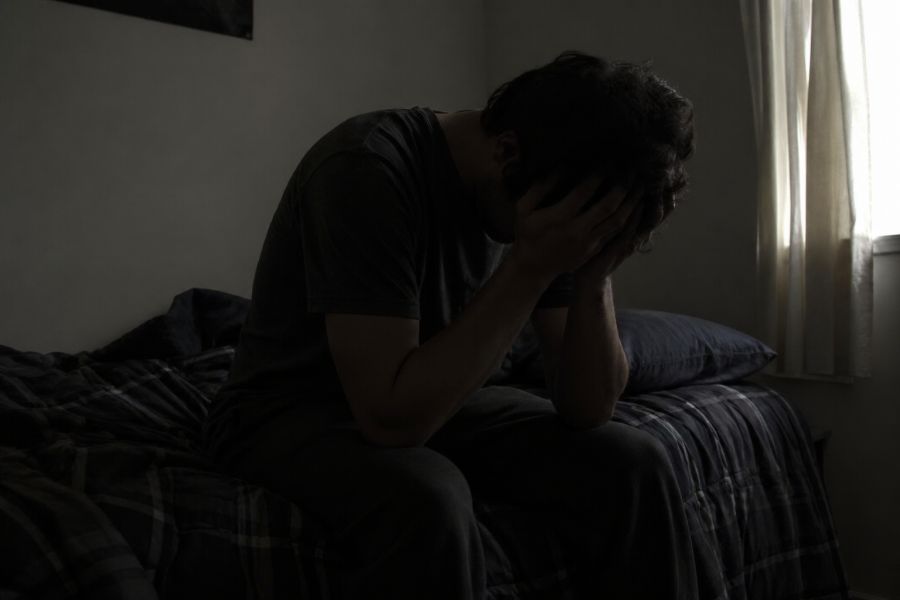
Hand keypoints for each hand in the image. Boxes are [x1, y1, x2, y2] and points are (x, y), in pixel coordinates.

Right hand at [510, 175, 637, 282]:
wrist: (533, 267)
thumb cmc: (528, 233)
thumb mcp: (524, 208)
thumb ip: (540, 187)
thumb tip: (560, 167)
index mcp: (560, 217)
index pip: (584, 191)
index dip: (597, 175)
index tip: (607, 161)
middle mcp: (577, 230)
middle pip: (607, 206)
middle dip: (622, 187)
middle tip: (632, 170)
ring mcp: (588, 242)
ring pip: (617, 221)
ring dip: (631, 203)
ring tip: (641, 187)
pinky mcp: (594, 250)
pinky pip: (616, 233)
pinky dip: (629, 219)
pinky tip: (635, 207)